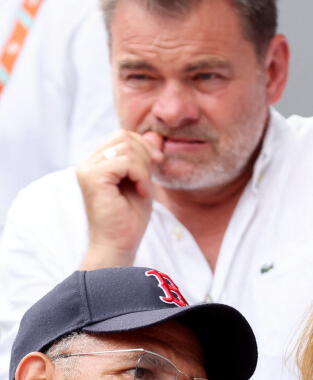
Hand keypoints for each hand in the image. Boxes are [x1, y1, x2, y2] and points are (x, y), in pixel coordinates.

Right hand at [76, 130, 163, 268]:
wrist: (119, 245)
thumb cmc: (130, 219)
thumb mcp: (143, 182)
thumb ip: (146, 159)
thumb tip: (155, 134)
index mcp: (98, 163)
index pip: (122, 136)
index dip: (144, 145)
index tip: (158, 162)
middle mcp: (88, 163)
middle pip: (123, 136)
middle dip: (146, 154)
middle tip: (150, 179)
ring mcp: (87, 169)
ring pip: (126, 148)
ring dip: (144, 168)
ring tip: (143, 189)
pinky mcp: (92, 177)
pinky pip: (125, 161)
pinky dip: (140, 176)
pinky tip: (141, 193)